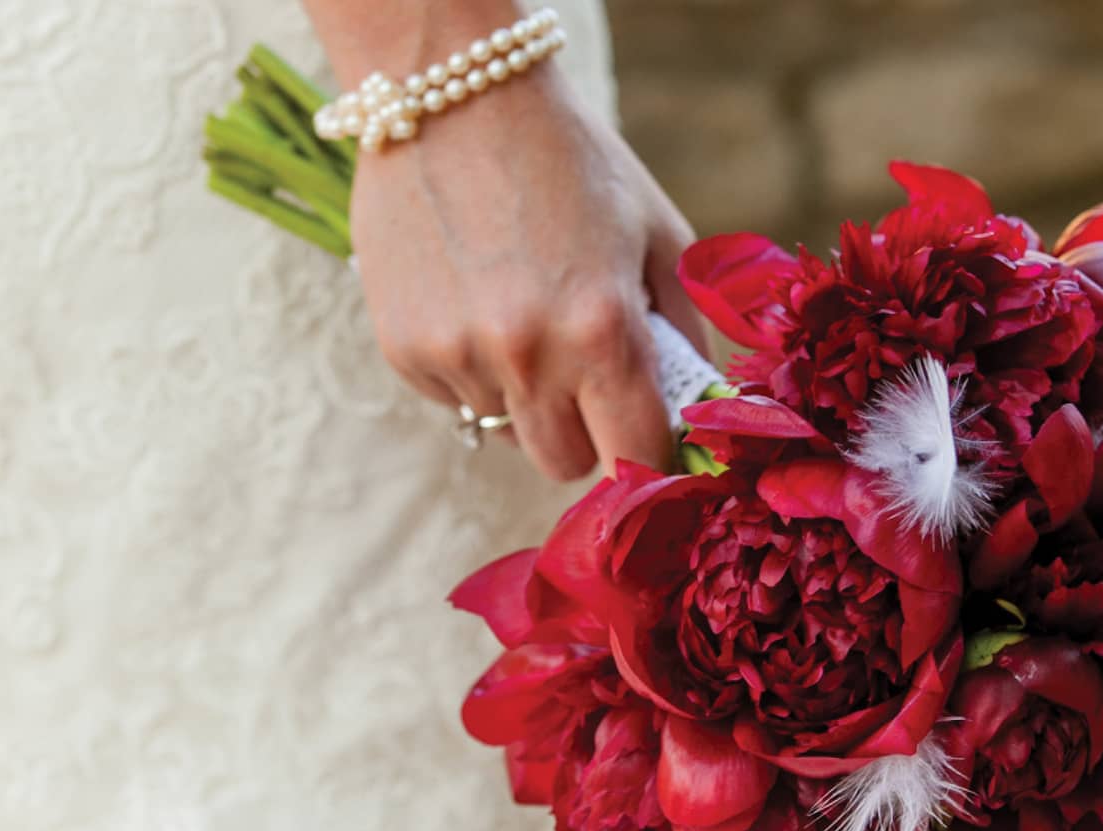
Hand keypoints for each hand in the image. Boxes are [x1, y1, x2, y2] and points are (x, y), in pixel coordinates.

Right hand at [349, 67, 706, 480]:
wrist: (457, 95)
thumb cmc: (573, 162)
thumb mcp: (658, 234)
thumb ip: (687, 333)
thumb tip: (700, 414)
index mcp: (602, 328)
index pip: (636, 455)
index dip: (650, 454)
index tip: (650, 439)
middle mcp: (525, 354)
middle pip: (564, 463)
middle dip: (585, 432)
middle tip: (587, 373)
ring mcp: (456, 355)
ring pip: (505, 430)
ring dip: (523, 394)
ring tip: (522, 310)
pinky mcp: (402, 348)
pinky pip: (454, 399)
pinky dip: (472, 369)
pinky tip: (475, 299)